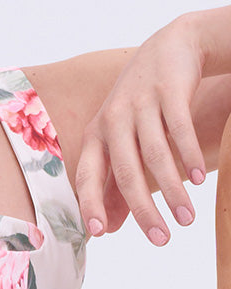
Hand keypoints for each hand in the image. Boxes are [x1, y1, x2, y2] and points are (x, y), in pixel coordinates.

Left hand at [75, 17, 205, 244]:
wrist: (170, 47)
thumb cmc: (141, 104)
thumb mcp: (122, 139)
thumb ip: (114, 182)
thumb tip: (107, 228)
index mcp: (96, 134)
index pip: (87, 175)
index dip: (90, 203)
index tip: (98, 233)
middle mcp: (113, 119)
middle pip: (125, 172)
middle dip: (143, 210)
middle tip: (162, 240)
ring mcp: (140, 104)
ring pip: (155, 155)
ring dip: (172, 190)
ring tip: (188, 218)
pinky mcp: (169, 91)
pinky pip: (179, 129)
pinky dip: (190, 156)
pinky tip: (201, 179)